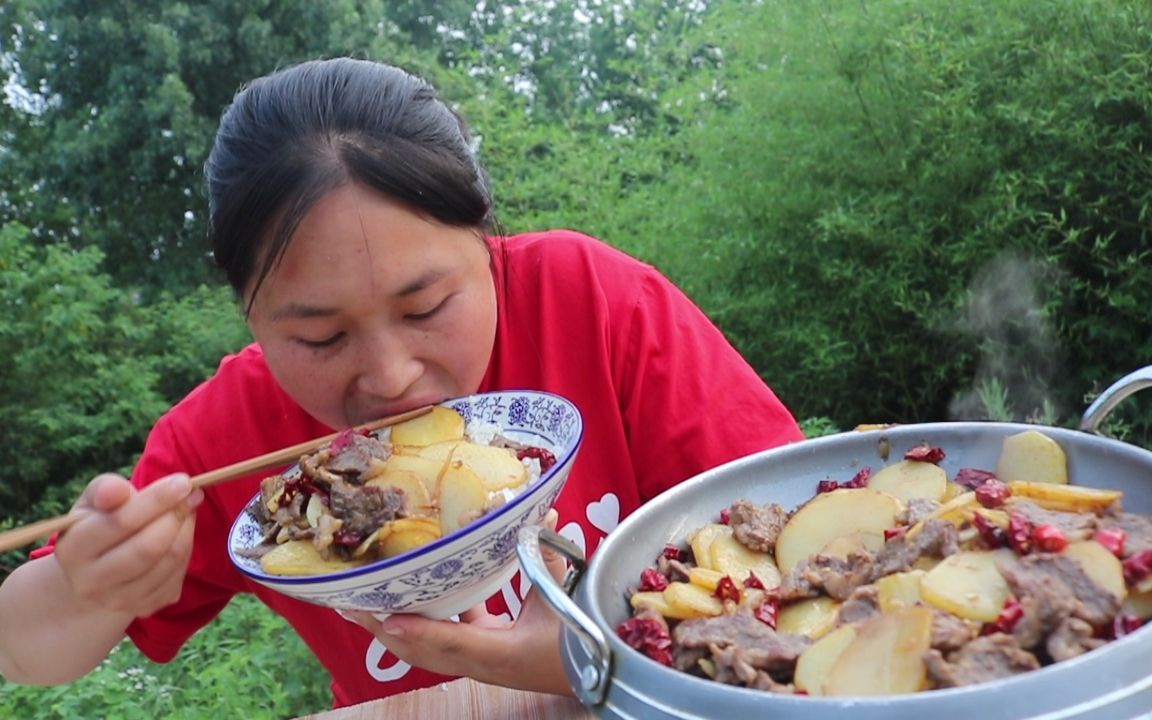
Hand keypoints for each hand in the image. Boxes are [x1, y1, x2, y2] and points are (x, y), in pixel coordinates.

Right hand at [54, 472, 203, 618]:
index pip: (119, 523)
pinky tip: (180, 532)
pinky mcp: (146, 608)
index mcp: (73, 550)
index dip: (156, 500)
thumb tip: (118, 490)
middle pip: (148, 547)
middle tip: (190, 494)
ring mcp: (119, 600)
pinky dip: (186, 547)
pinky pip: (179, 574)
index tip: (183, 481)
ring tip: (186, 508)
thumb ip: (105, 490)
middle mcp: (92, 583)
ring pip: (169, 559)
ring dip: (186, 528)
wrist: (95, 572)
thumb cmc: (97, 525)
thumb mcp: (93, 502)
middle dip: (176, 514)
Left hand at [348, 510, 573, 695]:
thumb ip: (547, 556)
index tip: (383, 615)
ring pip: (427, 646)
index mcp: (501, 654)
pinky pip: (445, 636)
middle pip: (422, 650)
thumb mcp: (562, 595)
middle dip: (384, 627)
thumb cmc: (580, 637)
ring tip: (364, 600)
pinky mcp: (484, 652)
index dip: (417, 630)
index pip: (452, 643)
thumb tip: (543, 515)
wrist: (599, 668)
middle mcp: (482, 663)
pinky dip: (423, 619)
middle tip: (350, 602)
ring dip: (395, 625)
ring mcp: (480, 661)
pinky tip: (409, 593)